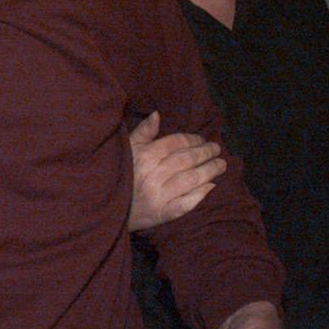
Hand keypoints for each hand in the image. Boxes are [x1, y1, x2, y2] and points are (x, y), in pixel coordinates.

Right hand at [128, 112, 227, 230]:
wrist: (108, 206)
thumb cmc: (119, 174)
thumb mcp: (127, 149)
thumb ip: (143, 132)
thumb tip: (158, 114)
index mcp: (146, 155)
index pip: (177, 143)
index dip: (194, 139)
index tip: (203, 139)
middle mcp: (154, 174)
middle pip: (188, 159)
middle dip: (206, 153)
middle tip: (217, 149)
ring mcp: (160, 195)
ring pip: (191, 179)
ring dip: (210, 171)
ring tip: (221, 165)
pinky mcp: (162, 214)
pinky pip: (186, 204)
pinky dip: (200, 195)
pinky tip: (211, 187)